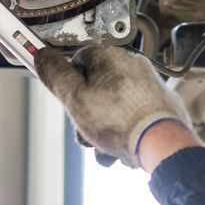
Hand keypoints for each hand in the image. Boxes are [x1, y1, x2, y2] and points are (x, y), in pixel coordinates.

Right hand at [35, 45, 196, 168]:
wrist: (162, 144)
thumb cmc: (120, 121)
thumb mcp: (75, 98)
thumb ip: (55, 76)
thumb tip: (41, 55)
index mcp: (109, 56)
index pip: (76, 61)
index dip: (68, 85)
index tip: (67, 102)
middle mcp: (132, 64)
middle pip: (96, 86)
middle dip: (87, 114)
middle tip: (86, 131)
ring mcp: (149, 84)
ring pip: (114, 105)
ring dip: (104, 128)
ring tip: (104, 148)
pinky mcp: (162, 103)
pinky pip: (133, 114)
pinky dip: (125, 130)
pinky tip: (121, 149)